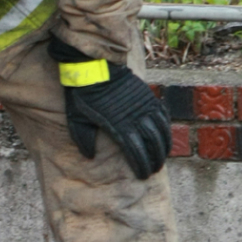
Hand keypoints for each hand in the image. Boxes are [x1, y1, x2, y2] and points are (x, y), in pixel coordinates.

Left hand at [49, 41, 170, 178]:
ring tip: (162, 159)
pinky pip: (162, 115)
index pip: (134, 151)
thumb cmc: (82, 95)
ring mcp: (143, 105)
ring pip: (160, 130)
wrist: (93, 65)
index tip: (142, 175)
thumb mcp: (76, 120)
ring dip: (163, 147)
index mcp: (118, 126)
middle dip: (154, 160)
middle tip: (154, 170)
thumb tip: (89, 156)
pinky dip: (166, 128)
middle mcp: (135, 117)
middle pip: (151, 143)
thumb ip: (83, 141)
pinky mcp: (147, 95)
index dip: (140, 165)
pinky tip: (165, 137)